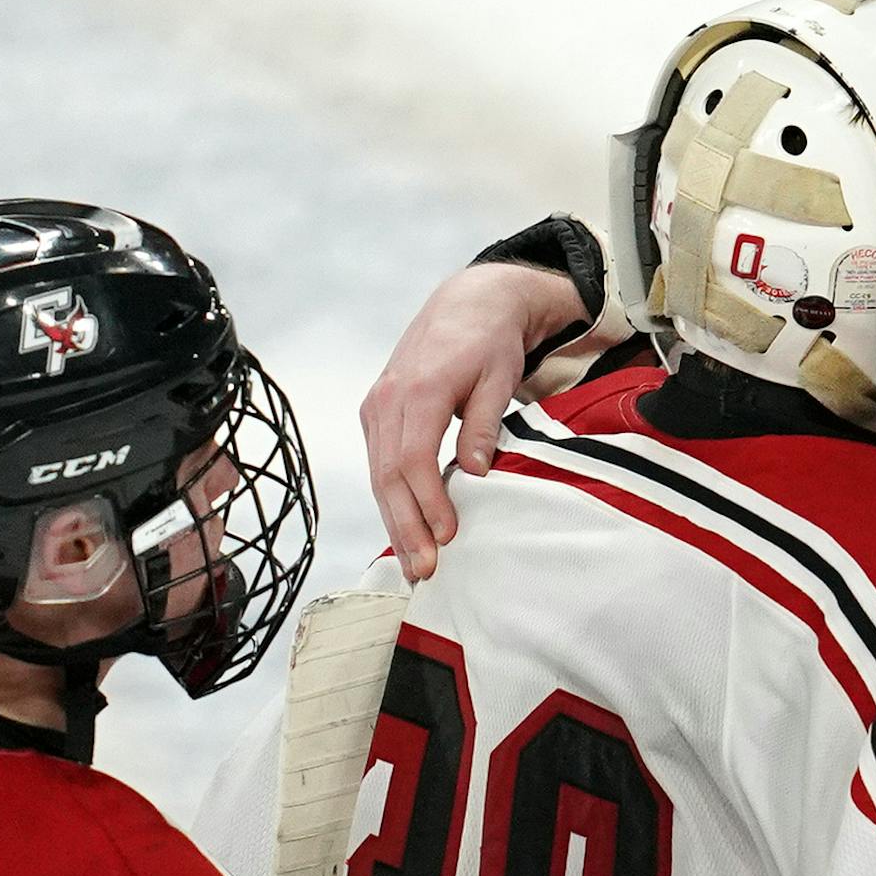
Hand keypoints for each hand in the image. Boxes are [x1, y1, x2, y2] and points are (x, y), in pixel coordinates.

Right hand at [361, 262, 587, 578]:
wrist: (466, 304)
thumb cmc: (489, 342)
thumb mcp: (499, 377)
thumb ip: (482, 424)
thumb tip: (475, 473)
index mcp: (418, 389)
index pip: (414, 459)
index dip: (428, 502)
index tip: (447, 536)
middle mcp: (387, 399)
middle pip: (388, 476)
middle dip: (407, 527)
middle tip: (425, 571)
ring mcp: (376, 407)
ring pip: (379, 476)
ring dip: (395, 523)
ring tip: (414, 566)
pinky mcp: (377, 415)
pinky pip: (379, 466)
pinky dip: (392, 502)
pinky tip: (406, 533)